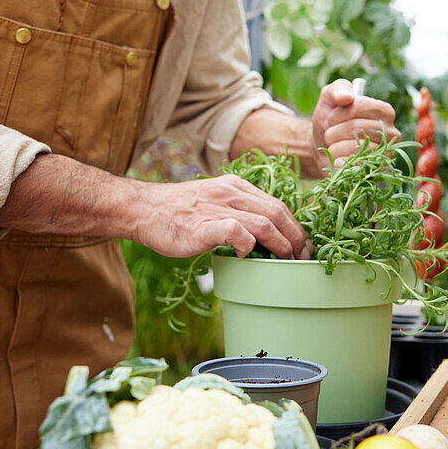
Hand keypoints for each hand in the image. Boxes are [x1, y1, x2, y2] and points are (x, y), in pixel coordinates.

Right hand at [132, 175, 311, 259]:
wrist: (144, 209)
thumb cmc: (178, 212)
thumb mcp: (215, 201)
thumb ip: (238, 212)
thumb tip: (264, 236)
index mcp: (236, 186)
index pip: (278, 204)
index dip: (296, 226)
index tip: (304, 246)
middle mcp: (231, 193)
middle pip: (278, 213)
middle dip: (296, 238)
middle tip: (303, 258)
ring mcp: (217, 208)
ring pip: (264, 222)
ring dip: (281, 245)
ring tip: (286, 261)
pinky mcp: (202, 225)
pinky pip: (235, 230)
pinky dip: (248, 243)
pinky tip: (247, 255)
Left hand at [311, 78, 400, 170]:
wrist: (322, 148)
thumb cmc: (330, 120)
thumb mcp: (329, 98)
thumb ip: (338, 89)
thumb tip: (347, 97)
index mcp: (384, 111)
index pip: (360, 107)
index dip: (339, 113)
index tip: (330, 118)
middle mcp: (391, 132)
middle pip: (358, 128)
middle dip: (334, 131)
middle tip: (329, 133)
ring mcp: (386, 154)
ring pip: (356, 148)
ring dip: (335, 147)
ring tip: (333, 146)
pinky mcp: (377, 172)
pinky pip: (356, 167)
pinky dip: (340, 163)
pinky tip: (337, 161)